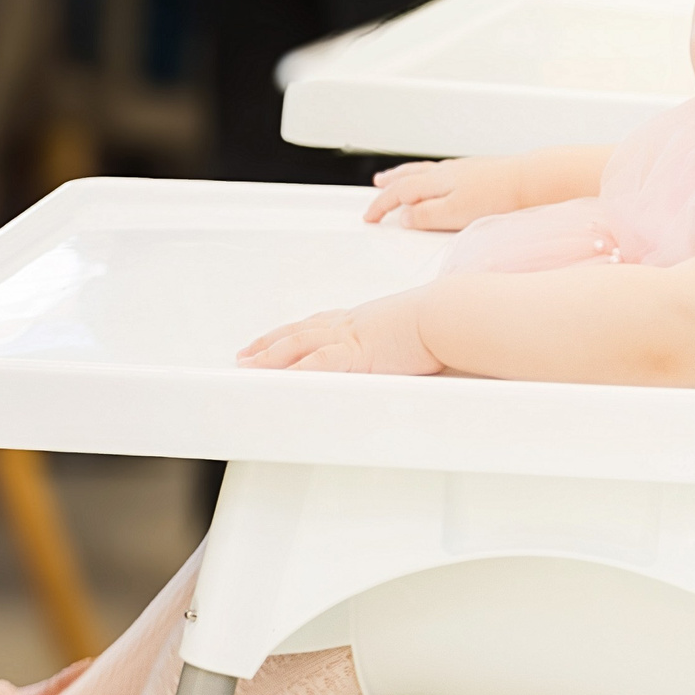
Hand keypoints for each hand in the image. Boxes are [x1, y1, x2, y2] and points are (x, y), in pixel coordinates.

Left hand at [237, 288, 445, 373]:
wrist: (449, 314)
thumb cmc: (440, 321)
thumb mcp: (413, 331)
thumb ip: (399, 342)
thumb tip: (403, 352)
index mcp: (362, 320)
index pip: (317, 324)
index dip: (292, 332)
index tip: (274, 338)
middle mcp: (349, 324)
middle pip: (298, 333)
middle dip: (268, 344)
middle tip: (244, 355)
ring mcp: (351, 337)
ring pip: (298, 345)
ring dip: (270, 357)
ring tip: (247, 367)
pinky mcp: (358, 353)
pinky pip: (318, 364)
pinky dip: (296, 372)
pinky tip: (278, 379)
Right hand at [364, 157, 518, 229]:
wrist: (533, 182)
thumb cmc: (498, 198)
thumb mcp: (455, 215)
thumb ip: (426, 216)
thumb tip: (405, 217)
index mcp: (436, 181)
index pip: (400, 193)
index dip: (381, 205)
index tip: (369, 217)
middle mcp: (447, 171)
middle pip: (410, 175)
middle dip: (391, 183)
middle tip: (377, 185)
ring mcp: (464, 170)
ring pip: (426, 171)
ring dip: (408, 175)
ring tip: (399, 178)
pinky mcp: (479, 172)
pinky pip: (443, 171)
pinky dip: (430, 175)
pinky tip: (440, 179)